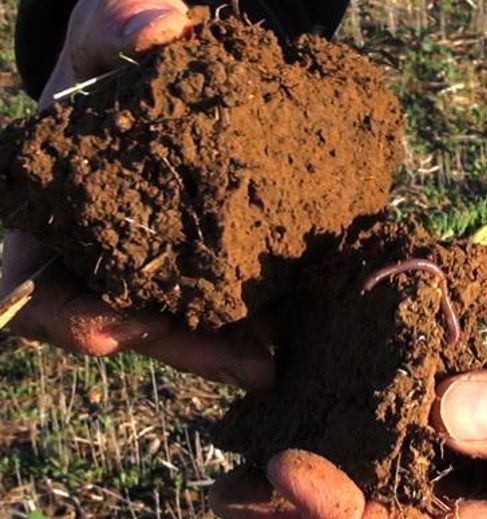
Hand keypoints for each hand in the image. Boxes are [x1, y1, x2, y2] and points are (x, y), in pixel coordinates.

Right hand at [1, 0, 272, 389]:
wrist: (165, 67)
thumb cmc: (111, 52)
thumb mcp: (100, 31)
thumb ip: (113, 24)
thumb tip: (162, 26)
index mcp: (45, 212)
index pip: (32, 292)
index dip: (71, 319)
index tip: (125, 329)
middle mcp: (93, 253)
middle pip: (123, 326)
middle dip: (185, 349)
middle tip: (253, 363)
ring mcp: (147, 264)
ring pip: (180, 323)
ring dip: (229, 346)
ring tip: (282, 357)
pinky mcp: (198, 259)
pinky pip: (220, 300)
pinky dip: (255, 314)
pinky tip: (300, 318)